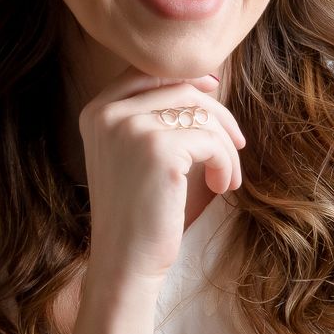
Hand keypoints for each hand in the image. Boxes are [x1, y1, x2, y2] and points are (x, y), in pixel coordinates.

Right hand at [79, 66, 247, 281]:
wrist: (125, 261)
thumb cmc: (138, 212)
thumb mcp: (135, 154)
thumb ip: (154, 115)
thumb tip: (204, 79)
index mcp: (96, 111)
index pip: (148, 72)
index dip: (187, 77)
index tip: (214, 92)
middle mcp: (108, 113)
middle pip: (181, 88)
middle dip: (217, 115)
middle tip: (236, 145)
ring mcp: (131, 128)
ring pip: (202, 114)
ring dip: (225, 146)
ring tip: (226, 177)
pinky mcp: (159, 148)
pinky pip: (211, 141)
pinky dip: (225, 163)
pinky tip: (221, 186)